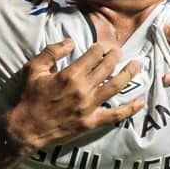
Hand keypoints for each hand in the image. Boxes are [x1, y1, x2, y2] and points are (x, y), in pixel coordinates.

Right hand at [4, 22, 145, 151]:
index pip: (93, 55)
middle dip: (116, 56)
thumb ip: (52, 51)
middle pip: (107, 67)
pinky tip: (141, 101)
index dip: (100, 48)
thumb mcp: (34, 69)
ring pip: (116, 86)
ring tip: (137, 65)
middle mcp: (83, 89)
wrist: (28, 127)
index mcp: (69, 74)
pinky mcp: (92, 121)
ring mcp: (89, 106)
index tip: (102, 46)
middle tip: (120, 51)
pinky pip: (116, 115)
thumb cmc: (30, 97)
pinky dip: (130, 108)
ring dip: (128, 74)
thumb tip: (70, 41)